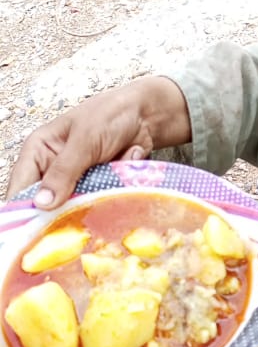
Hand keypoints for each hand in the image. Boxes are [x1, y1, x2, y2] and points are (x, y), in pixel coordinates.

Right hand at [7, 76, 190, 207]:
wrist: (147, 115)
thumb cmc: (111, 115)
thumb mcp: (85, 140)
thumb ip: (64, 171)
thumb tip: (42, 202)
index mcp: (39, 151)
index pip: (21, 186)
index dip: (24, 209)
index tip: (34, 231)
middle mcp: (52, 168)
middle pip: (45, 204)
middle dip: (60, 212)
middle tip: (73, 222)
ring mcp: (75, 181)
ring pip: (72, 208)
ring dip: (88, 206)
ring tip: (101, 200)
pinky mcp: (96, 188)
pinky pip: (95, 205)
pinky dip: (106, 200)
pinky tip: (119, 190)